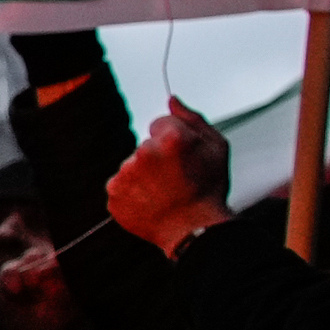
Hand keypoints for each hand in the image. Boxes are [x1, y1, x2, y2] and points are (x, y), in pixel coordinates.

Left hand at [103, 101, 234, 254]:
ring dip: (144, 175)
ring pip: (132, 165)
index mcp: (170, 138)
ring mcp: (125, 174)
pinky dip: (132, 192)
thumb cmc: (209, 188)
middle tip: (176, 179)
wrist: (194, 230)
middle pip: (145, 145)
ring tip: (164, 192)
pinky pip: (121, 185)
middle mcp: (143, 153)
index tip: (182, 156)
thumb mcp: (216, 147)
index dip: (174, 139)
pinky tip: (150, 201)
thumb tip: (171, 99)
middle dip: (158, 157)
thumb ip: (192, 119)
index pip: (160, 123)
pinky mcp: (113, 194)